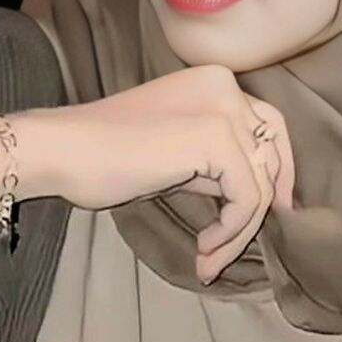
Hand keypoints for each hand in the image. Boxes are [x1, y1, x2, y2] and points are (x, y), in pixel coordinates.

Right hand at [25, 65, 294, 283]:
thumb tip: (258, 196)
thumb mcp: (178, 151)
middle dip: (265, 206)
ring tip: (207, 259)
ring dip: (238, 233)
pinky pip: (247, 198)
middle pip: (274, 154)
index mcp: (216, 81)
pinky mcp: (216, 138)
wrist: (64, 150)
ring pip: (260, 184)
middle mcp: (226, 86)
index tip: (268, 214)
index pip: (271, 128)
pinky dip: (231, 232)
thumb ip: (217, 160)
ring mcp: (223, 109)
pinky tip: (203, 249)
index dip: (277, 175)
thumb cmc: (108, 155)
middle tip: (239, 246)